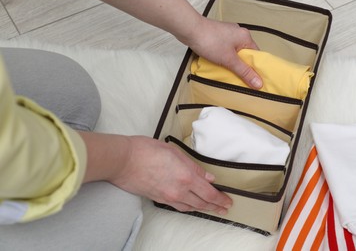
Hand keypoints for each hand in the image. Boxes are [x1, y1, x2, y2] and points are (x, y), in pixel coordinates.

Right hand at [80, 132, 231, 214]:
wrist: (123, 160)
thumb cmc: (146, 150)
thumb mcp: (174, 152)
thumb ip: (193, 166)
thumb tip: (208, 177)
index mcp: (186, 176)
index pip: (209, 192)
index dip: (221, 199)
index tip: (228, 202)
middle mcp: (179, 190)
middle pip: (202, 203)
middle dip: (216, 207)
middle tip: (225, 209)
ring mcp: (168, 197)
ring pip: (190, 207)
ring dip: (203, 209)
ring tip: (212, 209)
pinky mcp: (158, 198)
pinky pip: (178, 207)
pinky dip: (189, 207)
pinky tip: (192, 206)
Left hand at [183, 18, 262, 88]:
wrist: (190, 29)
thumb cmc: (210, 42)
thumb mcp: (229, 60)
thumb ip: (244, 72)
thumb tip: (259, 84)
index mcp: (245, 36)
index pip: (256, 55)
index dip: (256, 68)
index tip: (254, 81)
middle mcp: (238, 33)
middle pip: (245, 54)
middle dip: (242, 66)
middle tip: (241, 80)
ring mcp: (227, 33)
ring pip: (234, 52)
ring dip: (232, 62)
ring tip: (229, 73)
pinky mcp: (218, 35)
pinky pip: (226, 49)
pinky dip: (224, 57)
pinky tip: (220, 64)